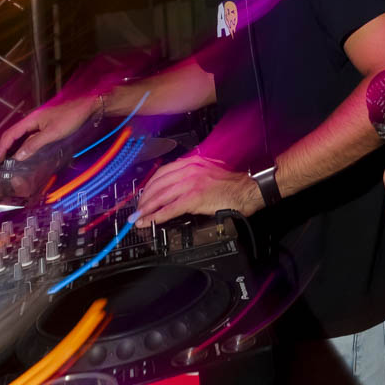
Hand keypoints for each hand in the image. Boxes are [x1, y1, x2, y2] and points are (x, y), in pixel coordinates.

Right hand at [0, 94, 99, 162]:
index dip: (1, 148)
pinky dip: (24, 145)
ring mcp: (39, 122)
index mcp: (30, 119)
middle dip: (4, 147)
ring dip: (13, 147)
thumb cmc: (71, 118)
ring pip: (21, 135)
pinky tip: (25, 152)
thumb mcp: (52, 133)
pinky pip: (30, 136)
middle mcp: (32, 120)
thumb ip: (34, 144)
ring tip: (8, 160)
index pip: (10, 134)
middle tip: (0, 162)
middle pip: (13, 134)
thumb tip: (17, 156)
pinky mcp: (46, 125)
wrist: (87, 107)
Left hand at [135, 153, 263, 225]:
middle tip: (137, 209)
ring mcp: (191, 184)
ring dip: (147, 208)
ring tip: (139, 217)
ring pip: (161, 196)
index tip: (143, 194)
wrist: (247, 188)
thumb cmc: (232, 182)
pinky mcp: (195, 198)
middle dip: (144, 198)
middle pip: (158, 184)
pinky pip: (170, 208)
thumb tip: (178, 185)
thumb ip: (193, 174)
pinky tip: (151, 221)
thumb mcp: (209, 170)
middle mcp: (189, 170)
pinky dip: (158, 216)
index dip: (149, 185)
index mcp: (192, 163)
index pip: (162, 173)